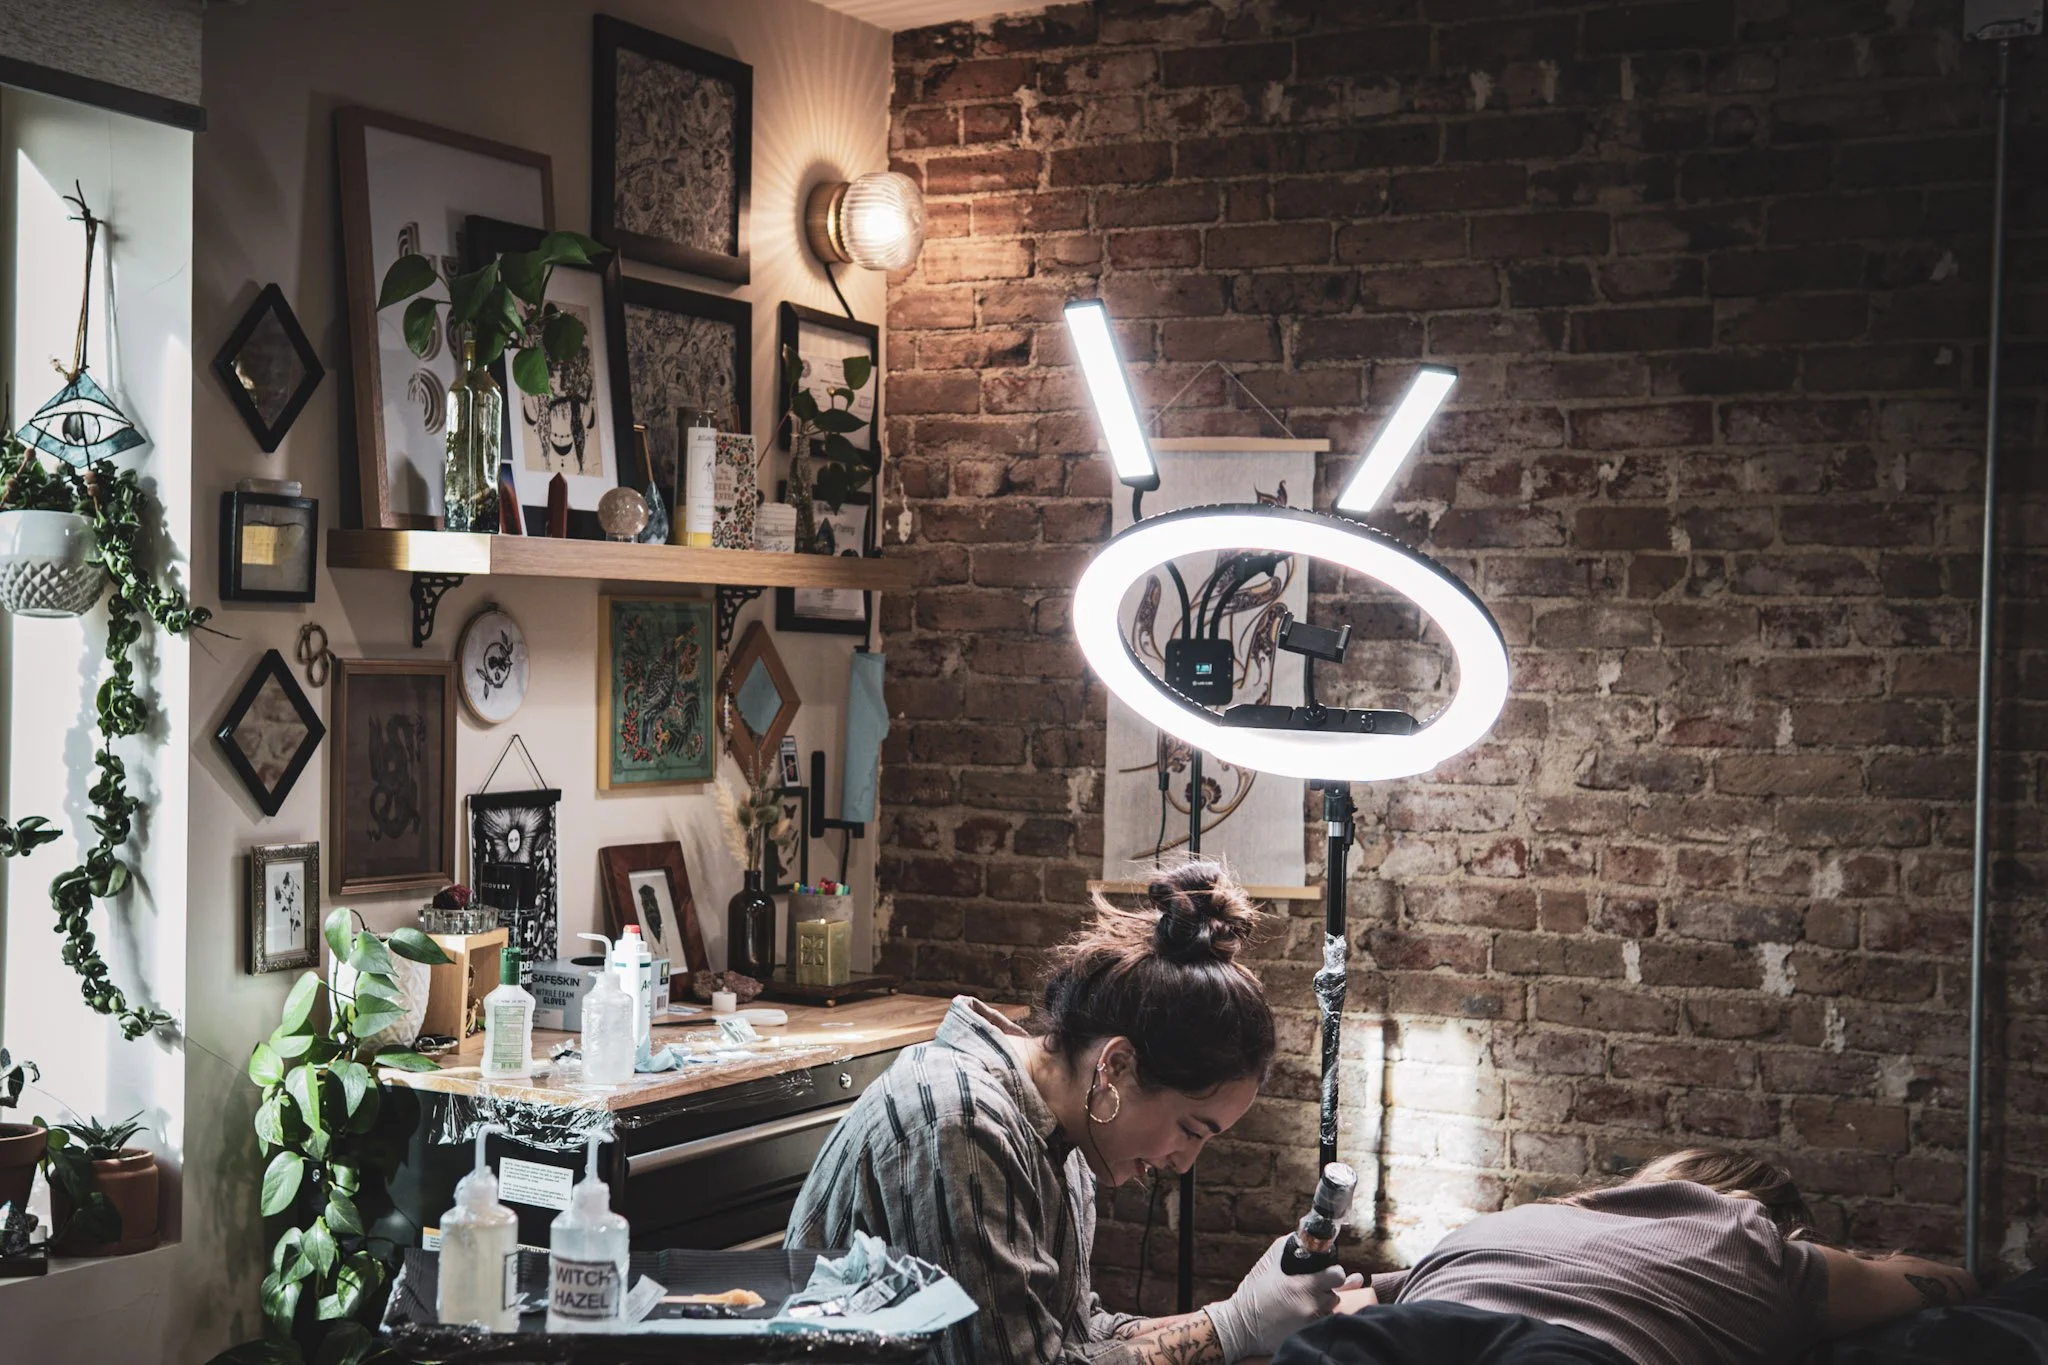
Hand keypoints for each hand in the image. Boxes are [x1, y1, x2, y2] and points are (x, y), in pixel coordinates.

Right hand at [1204, 1235, 1359, 1360]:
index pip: (1337, 1276)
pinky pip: (1321, 1324)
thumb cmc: (1253, 1293)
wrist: (1241, 1326)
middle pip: (1335, 1295)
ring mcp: (1310, 1325)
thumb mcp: (1268, 1263)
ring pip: (1329, 1311)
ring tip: (1302, 1301)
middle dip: (1326, 1289)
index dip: (1333, 1271)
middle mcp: (1311, 1307)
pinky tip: (1300, 1314)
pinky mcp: (1306, 1336)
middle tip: (1310, 1287)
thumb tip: (1306, 1238)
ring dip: (1321, 1304)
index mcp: (1302, 1286)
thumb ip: (1289, 1246)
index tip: (1327, 1271)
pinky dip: (1315, 1318)